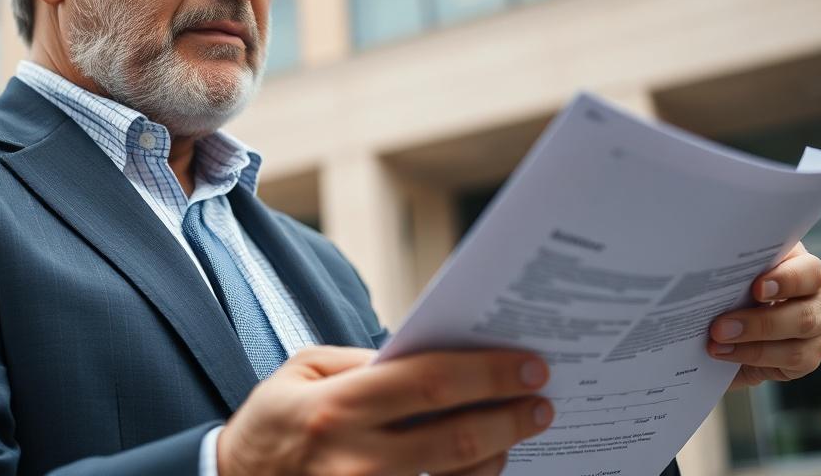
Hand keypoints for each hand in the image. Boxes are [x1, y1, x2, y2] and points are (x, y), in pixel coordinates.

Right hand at [216, 345, 553, 475]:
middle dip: (510, 417)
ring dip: (499, 454)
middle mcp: (355, 457)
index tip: (529, 366)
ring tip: (519, 430)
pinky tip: (486, 464)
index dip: (487, 373)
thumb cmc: (276, 417)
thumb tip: (434, 356)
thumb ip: (367, 363)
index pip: (430, 382)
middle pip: (455, 437)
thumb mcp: (306, 368)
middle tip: (543, 402)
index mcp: (339, 404)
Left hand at [708, 242, 820, 389]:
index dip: (786, 280)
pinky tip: (726, 353)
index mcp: (798, 264)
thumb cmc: (726, 293)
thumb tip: (706, 267)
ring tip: (716, 340)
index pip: (809, 270)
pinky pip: (793, 358)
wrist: (723, 332)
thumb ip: (731, 270)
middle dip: (759, 321)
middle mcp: (816, 294)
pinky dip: (755, 356)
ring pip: (799, 336)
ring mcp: (818, 326)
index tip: (756, 288)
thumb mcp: (728, 278)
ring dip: (753, 339)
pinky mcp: (810, 355)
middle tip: (719, 325)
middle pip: (805, 310)